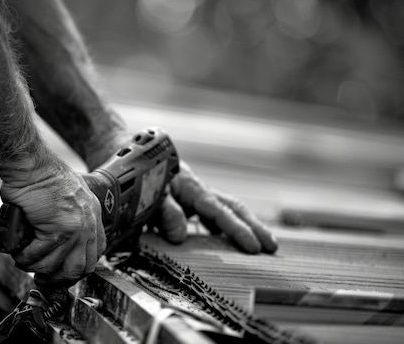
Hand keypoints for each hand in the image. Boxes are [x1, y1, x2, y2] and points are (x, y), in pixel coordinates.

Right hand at [0, 166, 105, 286]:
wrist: (32, 165)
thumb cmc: (41, 176)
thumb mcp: (67, 196)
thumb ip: (68, 217)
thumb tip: (55, 240)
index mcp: (92, 215)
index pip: (94, 254)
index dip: (77, 268)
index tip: (61, 272)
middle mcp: (88, 224)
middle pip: (79, 268)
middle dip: (58, 278)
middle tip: (42, 278)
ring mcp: (76, 229)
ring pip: (55, 265)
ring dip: (36, 268)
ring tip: (24, 261)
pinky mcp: (59, 230)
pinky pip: (39, 255)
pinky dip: (26, 258)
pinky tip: (19, 253)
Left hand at [152, 161, 277, 253]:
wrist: (132, 156)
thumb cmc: (140, 175)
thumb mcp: (149, 193)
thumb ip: (164, 212)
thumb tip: (180, 237)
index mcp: (192, 188)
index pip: (220, 212)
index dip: (237, 230)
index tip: (253, 247)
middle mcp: (199, 191)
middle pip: (233, 208)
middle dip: (254, 227)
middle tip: (272, 248)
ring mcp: (195, 196)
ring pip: (226, 210)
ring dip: (244, 226)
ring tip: (262, 246)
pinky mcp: (189, 201)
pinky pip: (212, 215)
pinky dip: (224, 227)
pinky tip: (228, 242)